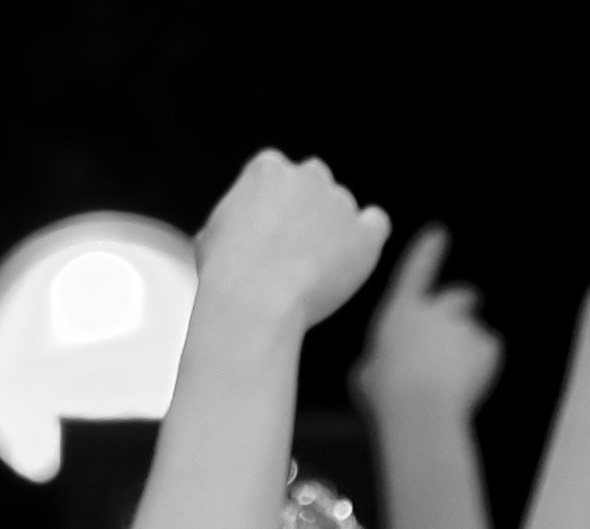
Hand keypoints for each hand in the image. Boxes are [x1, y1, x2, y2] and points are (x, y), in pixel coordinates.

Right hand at [194, 148, 391, 345]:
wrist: (254, 300)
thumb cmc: (224, 275)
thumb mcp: (212, 235)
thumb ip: (235, 222)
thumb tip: (234, 232)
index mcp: (268, 167)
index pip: (282, 179)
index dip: (278, 211)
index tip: (272, 240)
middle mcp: (308, 174)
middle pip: (316, 189)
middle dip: (309, 216)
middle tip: (295, 257)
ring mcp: (339, 201)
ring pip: (344, 211)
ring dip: (334, 236)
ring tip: (313, 277)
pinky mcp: (363, 233)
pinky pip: (377, 224)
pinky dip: (369, 237)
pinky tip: (356, 257)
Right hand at [355, 226, 501, 422]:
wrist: (422, 410)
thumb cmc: (388, 398)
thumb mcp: (367, 378)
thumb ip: (376, 365)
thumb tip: (375, 369)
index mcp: (402, 312)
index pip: (416, 271)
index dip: (428, 251)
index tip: (439, 233)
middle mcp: (434, 310)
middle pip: (459, 297)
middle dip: (465, 303)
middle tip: (470, 309)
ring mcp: (463, 325)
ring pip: (474, 334)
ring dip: (470, 352)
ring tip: (456, 384)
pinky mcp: (486, 344)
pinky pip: (489, 353)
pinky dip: (484, 367)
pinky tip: (469, 389)